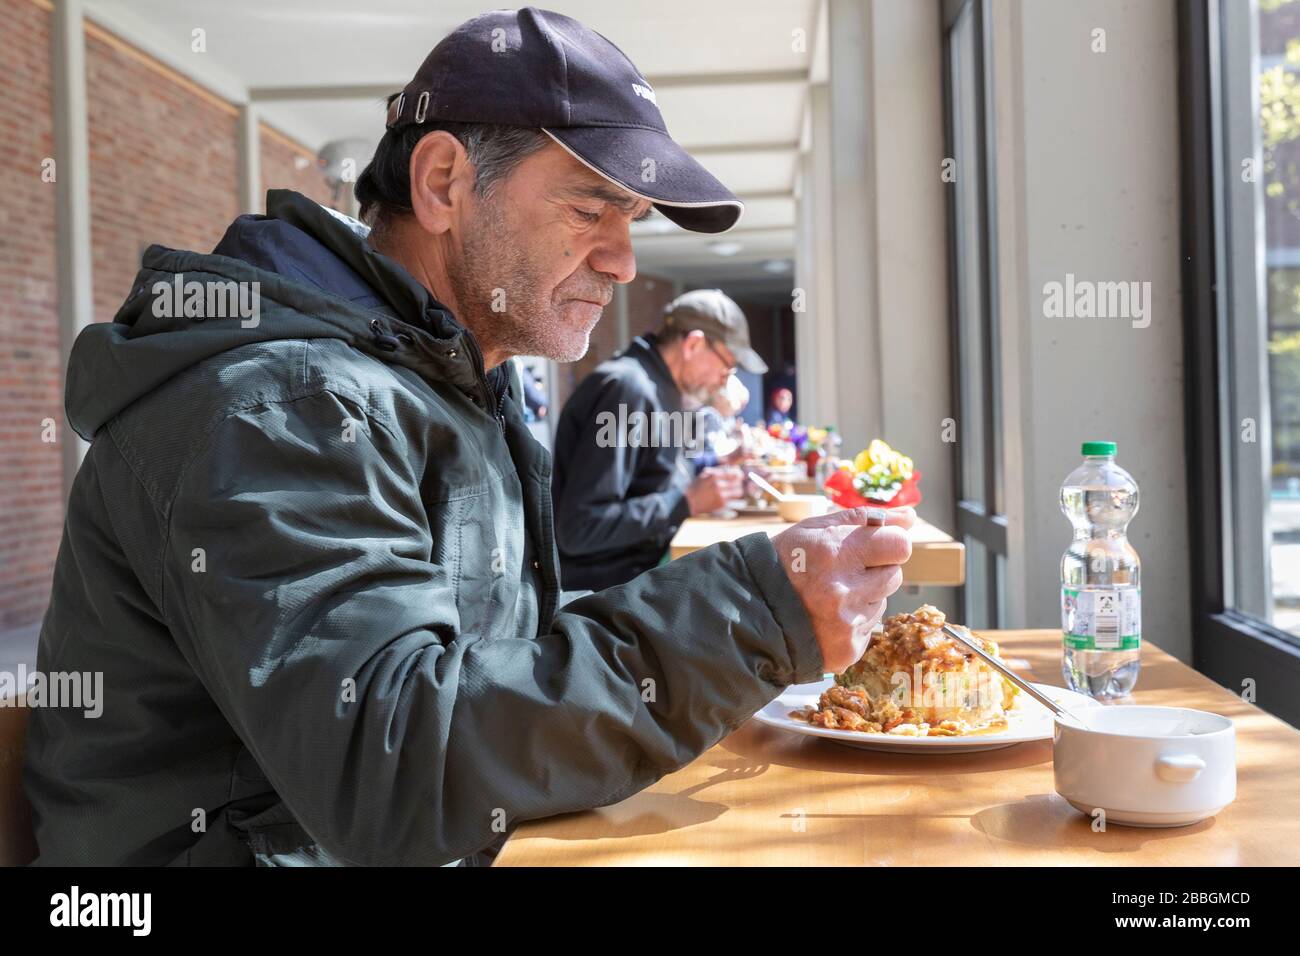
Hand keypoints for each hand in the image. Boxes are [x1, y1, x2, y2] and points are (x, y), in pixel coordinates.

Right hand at [686, 466, 743, 514]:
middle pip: (738, 482)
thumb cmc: (697, 486)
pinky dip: (732, 497)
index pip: (734, 473)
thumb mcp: (705, 473)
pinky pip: (733, 499)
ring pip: (739, 491)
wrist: (690, 502)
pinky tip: (726, 496)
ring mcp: (721, 495)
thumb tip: (732, 467)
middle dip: (738, 481)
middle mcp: (719, 485)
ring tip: (733, 489)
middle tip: (736, 482)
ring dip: (737, 489)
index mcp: (715, 476)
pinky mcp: (722, 504)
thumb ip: (718, 470)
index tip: (738, 474)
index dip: (738, 473)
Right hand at [772, 506, 914, 672]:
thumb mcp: (815, 528)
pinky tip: (828, 616)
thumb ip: (864, 519)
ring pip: (882, 601)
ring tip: (830, 595)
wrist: (750, 611)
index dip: (888, 544)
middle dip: (875, 570)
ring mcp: (847, 624)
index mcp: (836, 553)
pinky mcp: (849, 649)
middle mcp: (844, 590)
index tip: (873, 546)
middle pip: (894, 574)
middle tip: (843, 571)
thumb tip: (908, 516)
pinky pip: (870, 627)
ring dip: (865, 596)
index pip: (899, 545)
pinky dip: (855, 621)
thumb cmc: (784, 561)